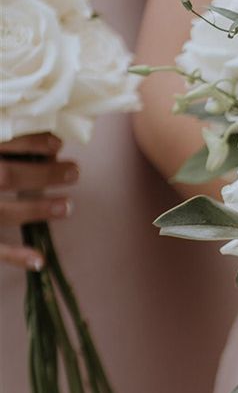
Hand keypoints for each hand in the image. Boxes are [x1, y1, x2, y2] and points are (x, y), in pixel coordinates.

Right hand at [0, 134, 77, 270]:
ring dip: (37, 209)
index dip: (31, 143)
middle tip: (75, 171)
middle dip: (44, 175)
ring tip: (68, 206)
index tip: (58, 143)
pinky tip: (39, 261)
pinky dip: (13, 256)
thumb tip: (23, 132)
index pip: (1, 143)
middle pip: (8, 176)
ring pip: (2, 212)